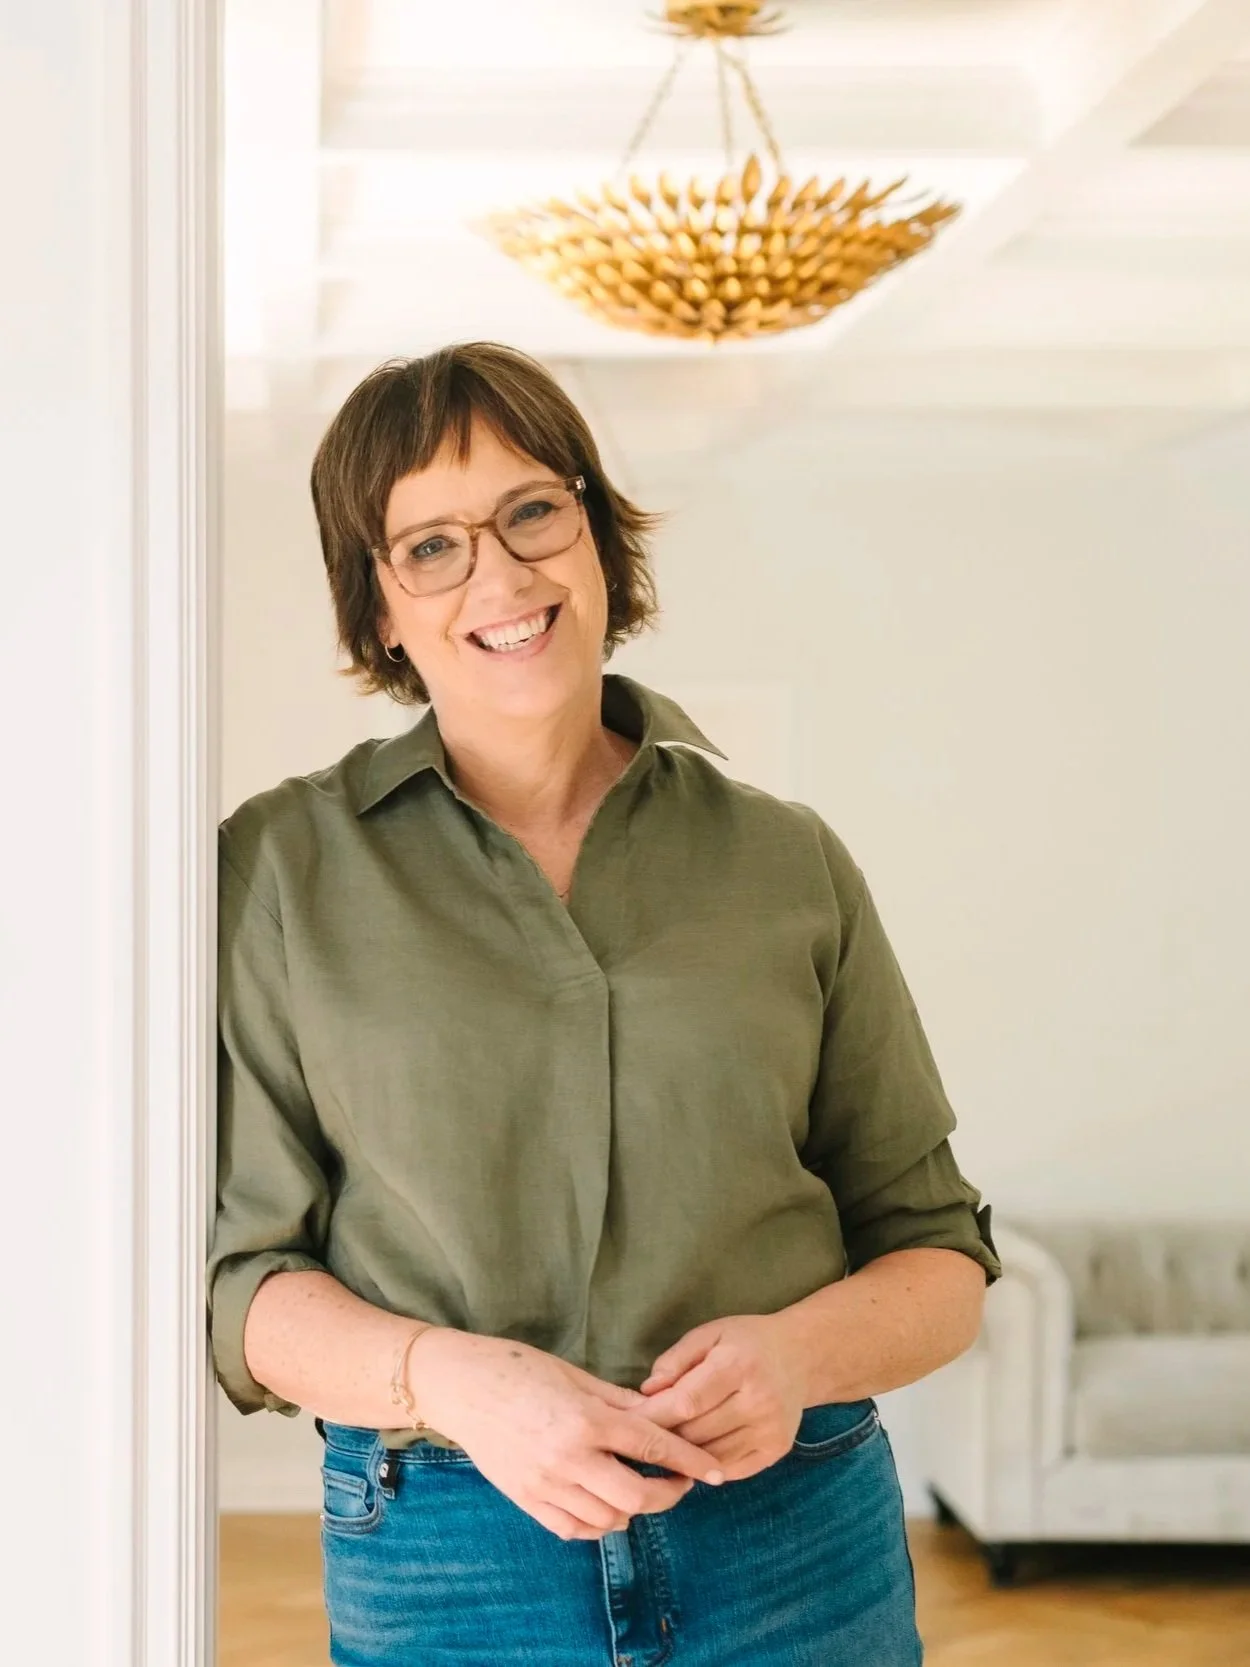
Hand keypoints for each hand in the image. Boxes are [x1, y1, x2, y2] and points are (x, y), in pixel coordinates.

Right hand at [409, 1329, 727, 1541]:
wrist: (461, 1385)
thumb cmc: (518, 1368)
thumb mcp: (575, 1375)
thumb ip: (619, 1401)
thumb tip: (659, 1415)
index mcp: (586, 1419)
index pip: (652, 1446)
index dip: (690, 1461)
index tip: (716, 1472)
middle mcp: (568, 1457)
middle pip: (636, 1495)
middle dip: (667, 1494)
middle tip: (678, 1483)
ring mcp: (545, 1484)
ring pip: (608, 1518)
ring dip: (632, 1508)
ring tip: (638, 1487)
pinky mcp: (525, 1500)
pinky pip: (573, 1529)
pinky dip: (597, 1523)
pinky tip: (604, 1504)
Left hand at [635, 1312, 808, 1480]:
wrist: (801, 1356)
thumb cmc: (747, 1342)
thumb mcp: (710, 1334)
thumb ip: (676, 1359)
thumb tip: (647, 1392)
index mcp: (738, 1365)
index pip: (686, 1402)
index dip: (653, 1416)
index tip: (627, 1422)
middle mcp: (758, 1401)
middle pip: (695, 1433)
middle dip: (662, 1436)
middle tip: (638, 1436)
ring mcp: (770, 1430)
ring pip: (710, 1457)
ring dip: (682, 1454)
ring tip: (662, 1446)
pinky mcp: (776, 1450)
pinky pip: (730, 1469)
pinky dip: (706, 1465)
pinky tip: (692, 1456)